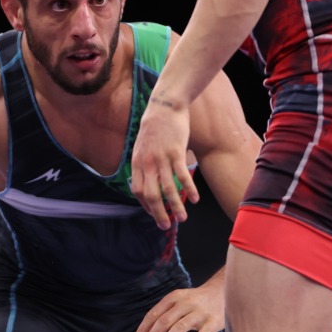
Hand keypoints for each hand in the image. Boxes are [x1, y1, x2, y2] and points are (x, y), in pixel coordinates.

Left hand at [131, 102, 195, 228]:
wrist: (164, 106)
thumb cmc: (154, 127)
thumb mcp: (141, 146)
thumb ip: (143, 163)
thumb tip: (146, 179)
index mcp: (137, 162)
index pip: (138, 191)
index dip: (145, 205)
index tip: (153, 214)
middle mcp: (147, 163)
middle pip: (151, 195)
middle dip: (158, 213)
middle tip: (165, 225)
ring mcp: (162, 158)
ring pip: (168, 189)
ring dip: (176, 206)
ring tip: (182, 218)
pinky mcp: (176, 152)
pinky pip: (182, 175)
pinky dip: (189, 189)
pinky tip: (195, 199)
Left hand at [133, 276, 223, 331]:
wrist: (224, 291)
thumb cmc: (196, 301)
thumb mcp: (180, 300)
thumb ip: (166, 313)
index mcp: (174, 298)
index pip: (154, 314)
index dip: (144, 329)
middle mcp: (185, 303)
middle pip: (164, 320)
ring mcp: (199, 313)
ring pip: (180, 327)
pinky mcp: (212, 322)